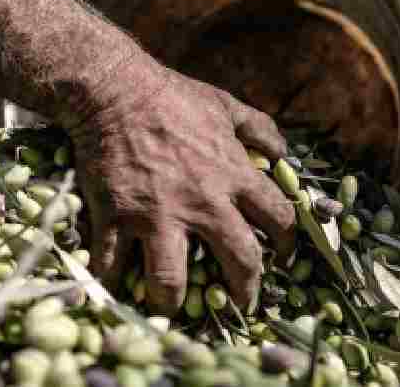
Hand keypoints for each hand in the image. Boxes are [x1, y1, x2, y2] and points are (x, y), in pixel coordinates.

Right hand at [67, 56, 295, 315]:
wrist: (114, 90)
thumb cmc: (172, 96)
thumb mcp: (224, 105)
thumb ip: (258, 128)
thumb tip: (283, 151)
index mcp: (233, 175)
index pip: (278, 219)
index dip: (287, 244)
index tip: (282, 257)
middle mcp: (201, 202)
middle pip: (240, 261)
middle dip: (246, 291)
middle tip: (243, 304)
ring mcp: (156, 214)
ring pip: (172, 279)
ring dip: (173, 302)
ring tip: (172, 310)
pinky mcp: (116, 217)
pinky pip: (114, 264)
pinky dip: (112, 281)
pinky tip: (115, 290)